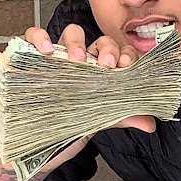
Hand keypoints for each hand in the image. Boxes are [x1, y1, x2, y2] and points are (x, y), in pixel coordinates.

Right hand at [23, 23, 155, 133]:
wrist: (34, 146)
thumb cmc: (66, 129)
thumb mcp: (96, 122)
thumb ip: (122, 117)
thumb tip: (149, 122)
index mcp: (100, 73)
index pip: (118, 54)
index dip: (125, 54)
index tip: (126, 64)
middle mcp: (82, 62)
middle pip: (99, 41)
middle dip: (106, 48)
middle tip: (106, 65)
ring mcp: (57, 58)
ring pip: (71, 33)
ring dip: (77, 42)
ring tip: (77, 60)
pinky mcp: (31, 58)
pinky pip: (33, 37)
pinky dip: (39, 37)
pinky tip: (45, 50)